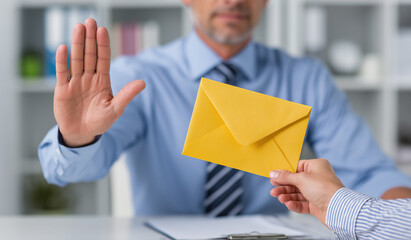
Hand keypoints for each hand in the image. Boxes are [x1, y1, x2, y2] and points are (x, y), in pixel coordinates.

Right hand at [54, 18, 145, 146]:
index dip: (103, 45)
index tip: (102, 30)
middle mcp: (89, 78)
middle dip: (90, 39)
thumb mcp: (115, 109)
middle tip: (90, 21)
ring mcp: (75, 82)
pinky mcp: (62, 89)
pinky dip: (62, 61)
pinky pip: (62, 72)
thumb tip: (143, 83)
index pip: (103, 59)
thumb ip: (127, 95)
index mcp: (103, 81)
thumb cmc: (100, 121)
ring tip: (78, 28)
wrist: (82, 134)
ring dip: (77, 44)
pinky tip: (63, 48)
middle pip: (90, 55)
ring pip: (76, 59)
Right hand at [269, 159, 343, 225]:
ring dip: (287, 196)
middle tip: (274, 190)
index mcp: (316, 166)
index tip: (274, 177)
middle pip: (295, 182)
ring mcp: (317, 192)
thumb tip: (273, 173)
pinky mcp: (316, 204)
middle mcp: (317, 178)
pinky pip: (302, 203)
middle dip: (284, 187)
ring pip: (298, 193)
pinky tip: (288, 204)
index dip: (285, 173)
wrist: (338, 208)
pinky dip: (295, 204)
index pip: (296, 167)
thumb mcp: (301, 178)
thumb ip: (286, 176)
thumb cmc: (325, 188)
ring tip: (280, 198)